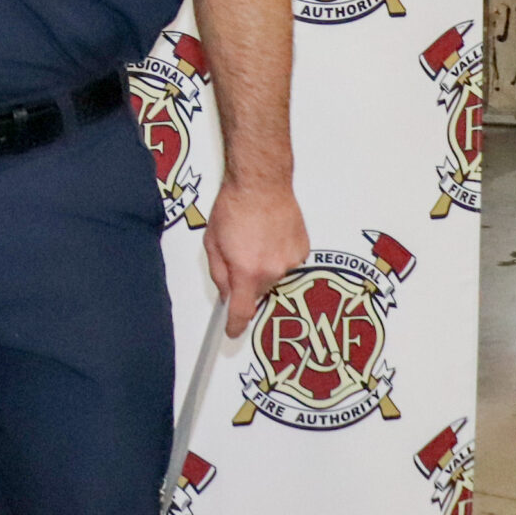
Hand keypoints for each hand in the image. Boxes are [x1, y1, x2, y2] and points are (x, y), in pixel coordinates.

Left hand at [203, 175, 307, 336]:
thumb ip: (220, 274)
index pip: (241, 311)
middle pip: (257, 291)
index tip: (231, 331)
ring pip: (273, 277)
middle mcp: (271, 270)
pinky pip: (287, 263)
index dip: (235, 325)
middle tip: (239, 254)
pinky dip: (278, 255)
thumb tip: (226, 293)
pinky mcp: (302, 250)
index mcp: (246, 271)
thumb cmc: (235, 206)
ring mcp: (290, 261)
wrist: (261, 183)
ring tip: (256, 240)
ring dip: (263, 266)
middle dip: (246, 280)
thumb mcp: (213, 244)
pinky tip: (270, 236)